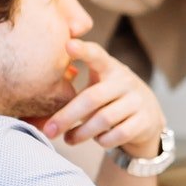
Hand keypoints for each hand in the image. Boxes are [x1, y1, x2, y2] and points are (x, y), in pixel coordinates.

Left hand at [38, 39, 164, 156]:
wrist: (147, 116)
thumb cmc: (109, 97)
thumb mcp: (99, 82)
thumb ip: (76, 82)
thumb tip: (38, 99)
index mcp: (109, 67)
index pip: (96, 54)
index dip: (83, 50)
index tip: (68, 45)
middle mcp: (125, 81)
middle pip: (91, 98)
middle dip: (66, 116)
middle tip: (49, 130)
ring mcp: (137, 101)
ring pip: (104, 119)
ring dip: (81, 133)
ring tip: (68, 139)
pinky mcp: (144, 121)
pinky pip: (118, 134)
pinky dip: (102, 140)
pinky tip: (96, 140)